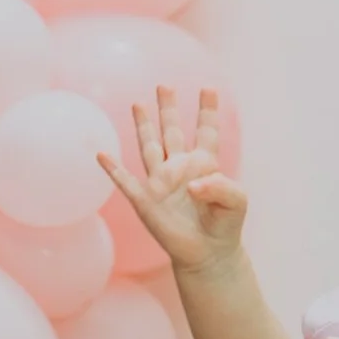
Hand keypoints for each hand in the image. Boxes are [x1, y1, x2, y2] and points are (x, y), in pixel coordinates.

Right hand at [97, 87, 245, 271]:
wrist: (209, 253)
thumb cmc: (225, 224)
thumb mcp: (237, 202)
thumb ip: (221, 187)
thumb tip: (192, 185)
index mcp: (205, 164)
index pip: (206, 131)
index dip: (207, 110)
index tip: (209, 88)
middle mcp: (180, 167)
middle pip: (172, 130)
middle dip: (168, 108)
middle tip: (165, 85)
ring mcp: (161, 182)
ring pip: (149, 147)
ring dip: (143, 127)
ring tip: (138, 104)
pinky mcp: (146, 201)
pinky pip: (126, 182)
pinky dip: (113, 170)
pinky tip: (102, 155)